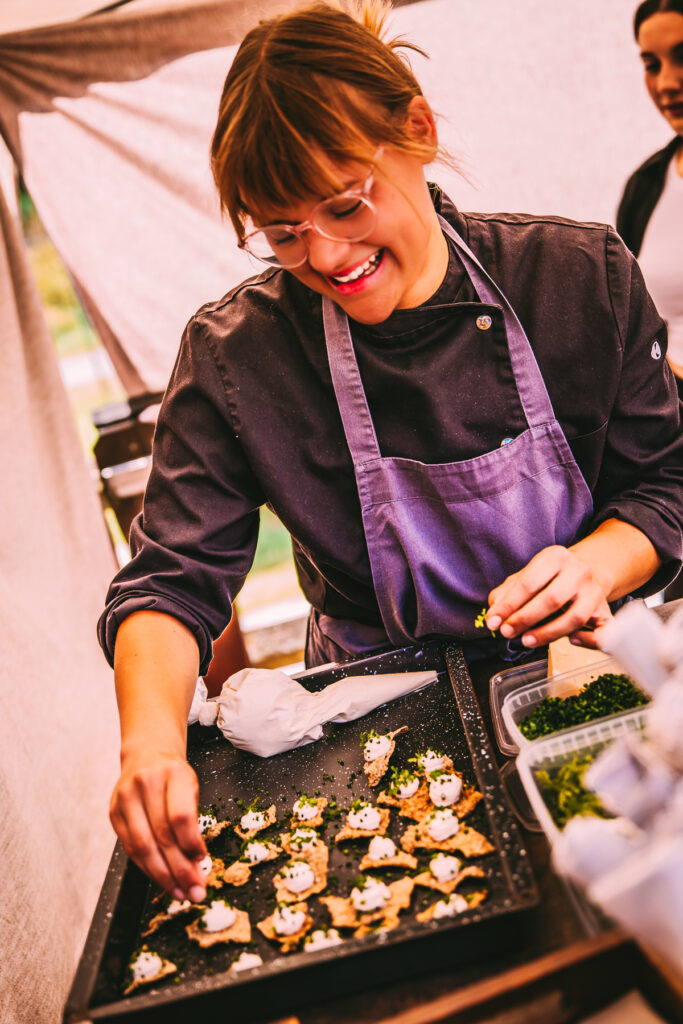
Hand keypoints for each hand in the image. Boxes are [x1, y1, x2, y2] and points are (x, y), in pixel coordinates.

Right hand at [110, 749, 207, 899]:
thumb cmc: (174, 775)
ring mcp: (125, 798)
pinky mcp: (114, 813)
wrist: (146, 754)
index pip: (181, 815)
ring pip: (143, 847)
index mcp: (173, 773)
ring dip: (163, 876)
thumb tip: (196, 863)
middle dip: (180, 870)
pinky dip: (147, 867)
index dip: (191, 843)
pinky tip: (162, 878)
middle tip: (195, 891)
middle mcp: (146, 784)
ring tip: (180, 891)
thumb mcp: (191, 787)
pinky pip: (130, 848)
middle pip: (162, 836)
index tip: (202, 861)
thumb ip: (193, 820)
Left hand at [485, 545, 611, 648]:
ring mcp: (595, 592)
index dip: (508, 605)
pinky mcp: (607, 612)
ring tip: (527, 641)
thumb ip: (507, 591)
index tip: (493, 622)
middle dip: (525, 619)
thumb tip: (494, 610)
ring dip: (548, 633)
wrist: (591, 571)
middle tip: (507, 632)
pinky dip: (588, 640)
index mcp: (556, 557)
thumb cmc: (552, 577)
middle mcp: (579, 572)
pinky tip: (571, 641)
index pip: (528, 582)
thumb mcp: (528, 575)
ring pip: (575, 617)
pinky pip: (602, 632)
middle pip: (552, 599)